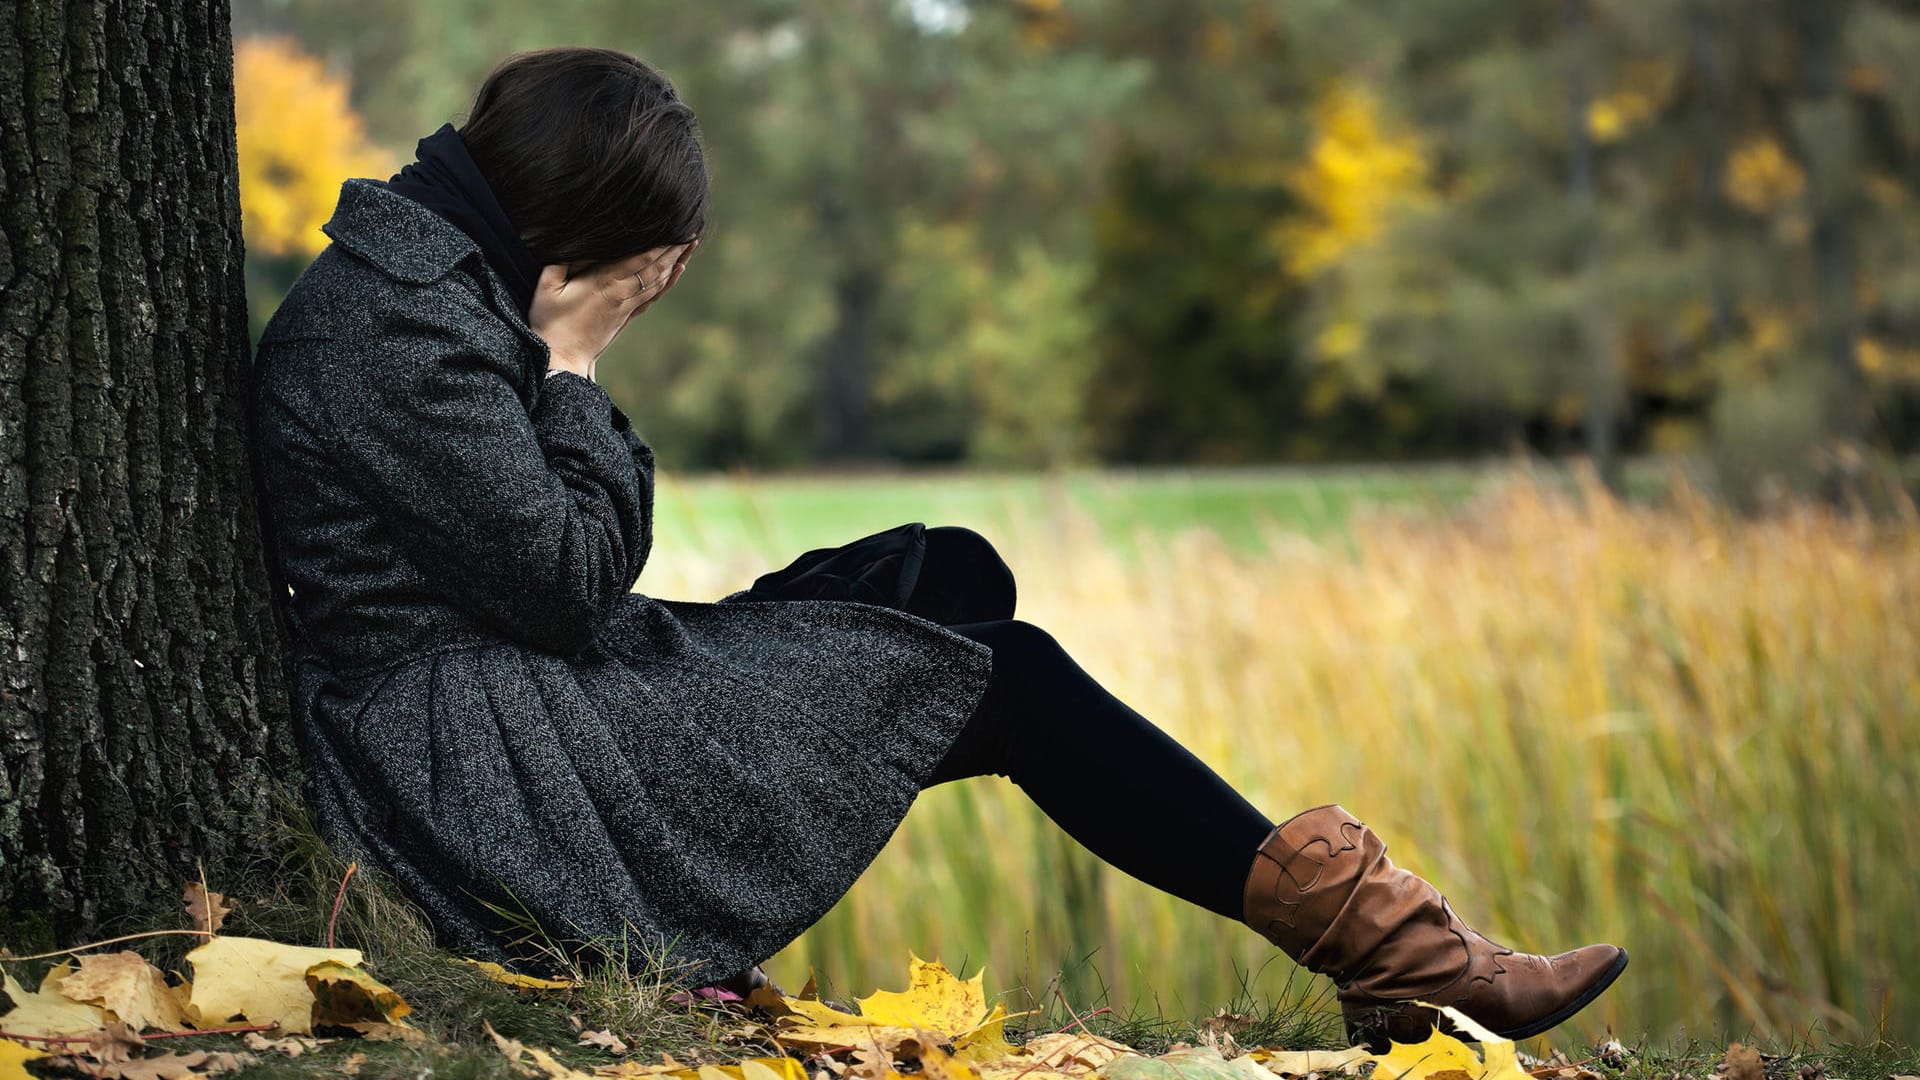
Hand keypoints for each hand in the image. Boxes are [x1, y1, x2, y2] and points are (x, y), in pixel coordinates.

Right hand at [532, 240, 697, 380]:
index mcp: (605, 282)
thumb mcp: (547, 286)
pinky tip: (676, 271)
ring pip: (658, 280)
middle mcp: (622, 293)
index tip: (674, 227)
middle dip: (673, 248)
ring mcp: (627, 307)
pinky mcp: (627, 317)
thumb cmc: (550, 322)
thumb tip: (582, 243)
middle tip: (690, 231)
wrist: (562, 359)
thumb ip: (564, 260)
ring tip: (689, 245)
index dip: (659, 243)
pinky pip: (653, 296)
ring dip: (675, 261)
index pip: (640, 258)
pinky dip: (667, 283)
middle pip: (655, 267)